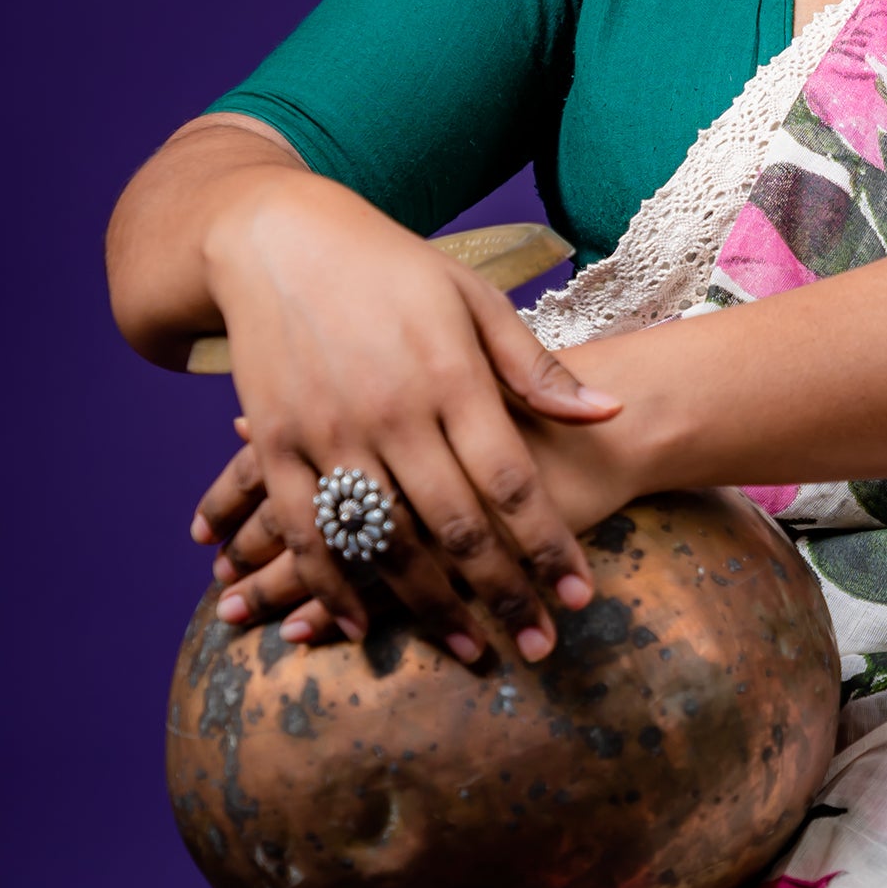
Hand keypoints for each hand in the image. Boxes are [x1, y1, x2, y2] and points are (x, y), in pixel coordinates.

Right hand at [192, 172, 622, 665]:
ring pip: (385, 541)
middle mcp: (391, 410)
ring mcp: (327, 431)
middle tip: (540, 646)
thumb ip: (536, 368)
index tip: (581, 597)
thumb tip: (610, 414)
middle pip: (457, 525)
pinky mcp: (275, 444)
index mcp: (450, 375)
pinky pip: (307, 531)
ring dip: (429, 606)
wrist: (275, 238)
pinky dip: (332, 584)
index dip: (549, 546)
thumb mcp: (473, 298)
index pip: (511, 481)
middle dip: (504, 594)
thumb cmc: (390, 267)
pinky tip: (362, 625)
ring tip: (472, 649)